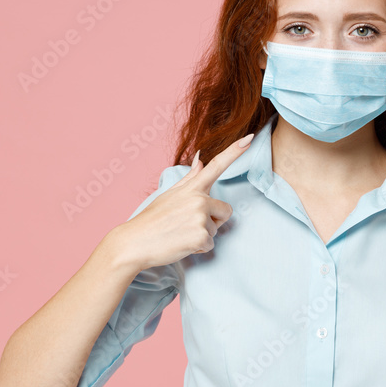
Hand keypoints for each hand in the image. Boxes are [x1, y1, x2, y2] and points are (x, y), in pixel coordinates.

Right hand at [116, 133, 253, 271]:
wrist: (135, 242)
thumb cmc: (152, 219)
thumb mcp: (170, 194)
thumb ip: (190, 178)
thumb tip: (201, 159)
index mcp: (192, 188)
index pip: (216, 165)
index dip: (235, 151)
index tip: (250, 137)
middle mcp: (199, 199)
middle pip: (226, 211)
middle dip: (213, 221)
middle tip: (187, 225)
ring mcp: (200, 217)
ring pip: (216, 230)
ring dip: (201, 236)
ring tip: (180, 234)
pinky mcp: (200, 236)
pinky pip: (209, 245)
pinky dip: (197, 248)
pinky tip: (181, 244)